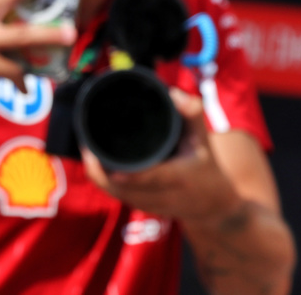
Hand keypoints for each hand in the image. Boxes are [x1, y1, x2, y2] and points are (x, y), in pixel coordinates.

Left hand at [80, 88, 243, 222]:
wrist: (214, 204)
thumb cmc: (207, 166)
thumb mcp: (204, 139)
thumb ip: (192, 114)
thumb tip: (173, 94)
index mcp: (177, 178)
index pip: (147, 177)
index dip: (124, 171)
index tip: (100, 158)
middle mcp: (161, 196)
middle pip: (120, 187)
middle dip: (98, 166)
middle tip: (86, 140)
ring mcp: (149, 205)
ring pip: (113, 192)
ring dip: (98, 172)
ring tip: (87, 146)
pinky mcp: (141, 207)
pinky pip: (115, 194)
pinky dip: (103, 179)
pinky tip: (96, 161)